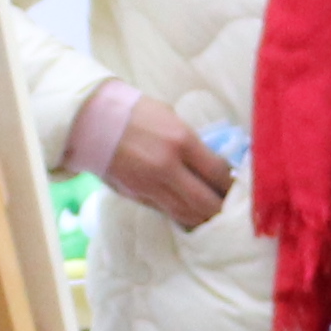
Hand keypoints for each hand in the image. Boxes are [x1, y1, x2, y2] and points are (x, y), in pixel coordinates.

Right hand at [100, 106, 236, 231]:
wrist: (91, 119)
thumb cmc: (134, 112)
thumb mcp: (170, 118)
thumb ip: (191, 143)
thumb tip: (210, 165)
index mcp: (181, 141)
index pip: (218, 173)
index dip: (232, 185)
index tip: (239, 188)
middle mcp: (169, 168)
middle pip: (206, 202)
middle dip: (222, 208)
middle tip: (232, 210)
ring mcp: (151, 185)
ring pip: (187, 214)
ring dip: (204, 218)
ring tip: (215, 217)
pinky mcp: (137, 196)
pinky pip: (167, 212)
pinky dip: (183, 217)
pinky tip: (192, 216)